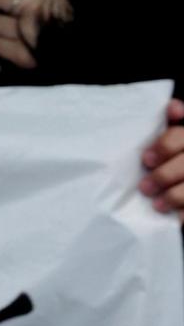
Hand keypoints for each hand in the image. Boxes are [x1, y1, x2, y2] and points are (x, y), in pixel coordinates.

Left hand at [140, 99, 183, 214]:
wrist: (180, 173)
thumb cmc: (177, 154)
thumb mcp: (178, 137)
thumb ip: (173, 123)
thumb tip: (173, 107)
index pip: (180, 137)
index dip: (164, 147)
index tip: (146, 160)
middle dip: (165, 176)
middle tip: (145, 187)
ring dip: (175, 196)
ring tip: (157, 205)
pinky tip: (176, 217)